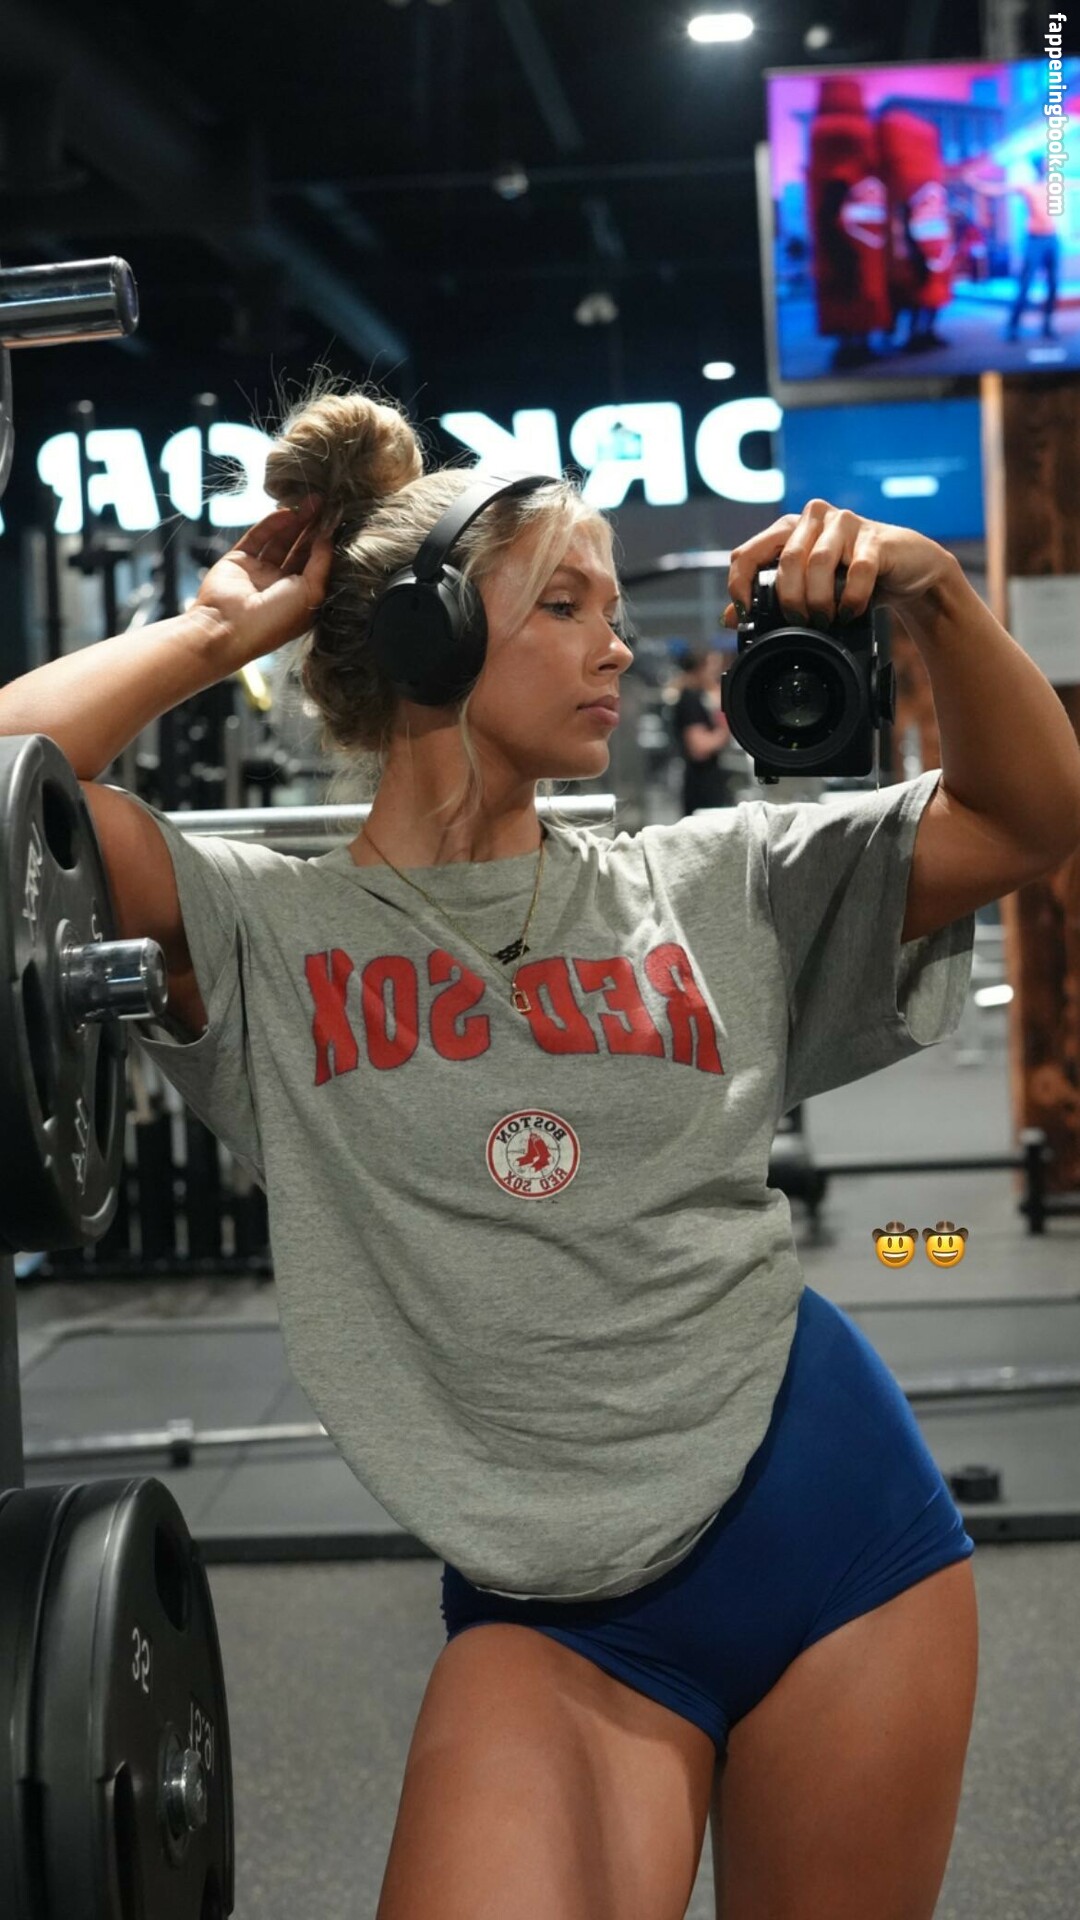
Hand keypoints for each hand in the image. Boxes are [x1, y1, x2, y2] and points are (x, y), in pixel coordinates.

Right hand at [192, 497, 334, 665]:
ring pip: (281, 541)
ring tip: (311, 501)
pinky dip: (272, 524)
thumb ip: (322, 562)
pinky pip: (258, 537)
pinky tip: (288, 512)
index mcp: (301, 599)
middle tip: (327, 505)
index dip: (327, 544)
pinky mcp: (239, 560)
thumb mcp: (311, 592)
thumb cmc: (275, 619)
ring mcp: (259, 573)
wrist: (229, 626)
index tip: (339, 522)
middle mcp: (281, 586)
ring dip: (296, 522)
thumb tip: (328, 536)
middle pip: (301, 550)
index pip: (318, 566)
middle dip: (313, 528)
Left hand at [722, 499, 956, 632]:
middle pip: (785, 560)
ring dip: (819, 600)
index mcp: (788, 529)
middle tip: (800, 622)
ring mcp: (846, 523)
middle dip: (789, 599)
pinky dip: (851, 597)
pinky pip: (857, 569)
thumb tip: (729, 617)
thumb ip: (770, 598)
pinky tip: (850, 612)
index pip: (747, 552)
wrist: (908, 572)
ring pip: (818, 563)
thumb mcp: (809, 589)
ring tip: (826, 619)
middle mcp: (814, 518)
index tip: (746, 613)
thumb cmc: (853, 578)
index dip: (740, 584)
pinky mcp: (876, 538)